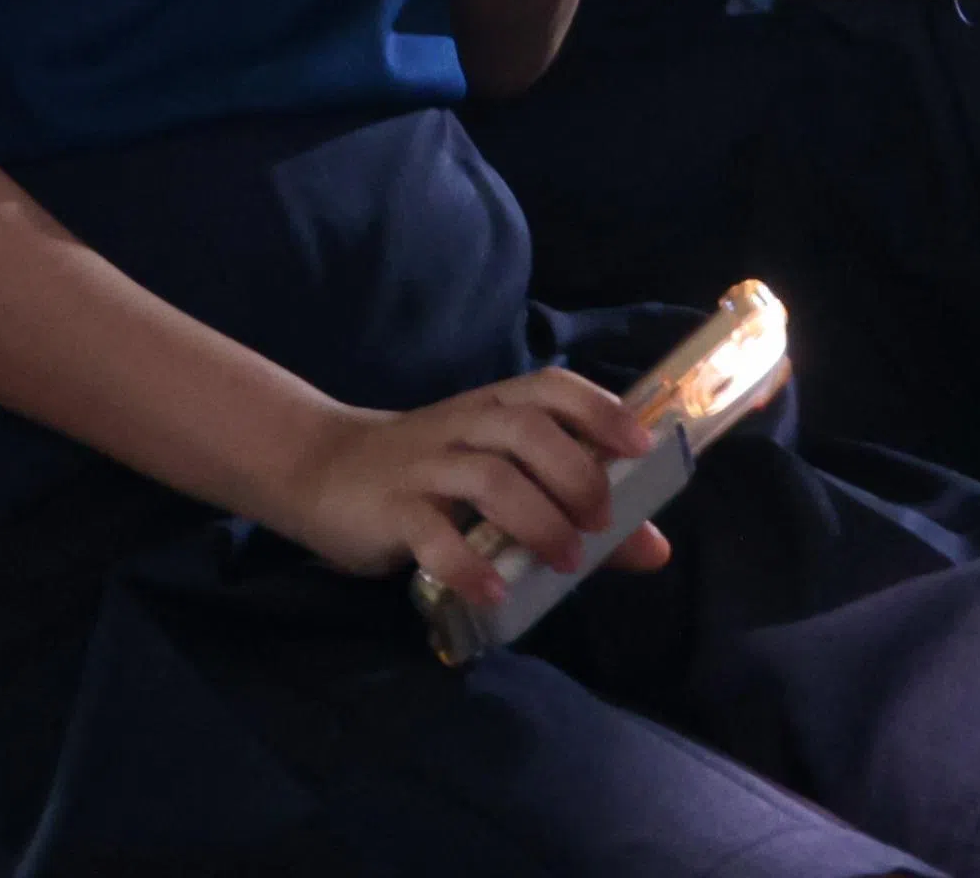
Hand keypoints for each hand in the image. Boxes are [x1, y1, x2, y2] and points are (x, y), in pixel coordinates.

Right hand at [279, 371, 666, 605]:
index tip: (640, 447)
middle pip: (527, 431)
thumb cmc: (432, 474)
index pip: (552, 387)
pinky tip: (494, 592)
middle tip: (600, 521)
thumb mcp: (499, 475)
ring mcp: (426, 467)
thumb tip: (656, 548)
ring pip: (489, 479)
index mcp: (495, 408)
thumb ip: (575, 507)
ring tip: (566, 562)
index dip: (600, 411)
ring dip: (537, 521)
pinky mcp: (392, 510)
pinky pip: (433, 534)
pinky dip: (468, 564)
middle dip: (575, 473)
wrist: (323, 468)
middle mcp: (464, 427)